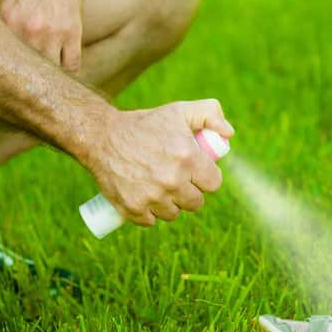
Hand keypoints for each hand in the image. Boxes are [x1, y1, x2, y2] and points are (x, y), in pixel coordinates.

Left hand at [0, 0, 84, 71]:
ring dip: (47, 75)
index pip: (1, 60)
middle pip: (25, 71)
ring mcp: (53, 33)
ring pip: (50, 71)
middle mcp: (28, 30)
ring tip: (43, 77)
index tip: (3, 79)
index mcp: (6, 21)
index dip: (2, 72)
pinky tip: (62, 65)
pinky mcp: (73, 32)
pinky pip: (72, 65)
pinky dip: (67, 68)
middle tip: (24, 82)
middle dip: (24, 78)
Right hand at [86, 99, 234, 225]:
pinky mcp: (133, 209)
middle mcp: (172, 180)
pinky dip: (149, 213)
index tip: (197, 172)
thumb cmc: (145, 123)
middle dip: (190, 192)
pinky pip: (151, 221)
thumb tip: (229, 134)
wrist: (102, 136)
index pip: (213, 183)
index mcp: (188, 158)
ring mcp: (151, 197)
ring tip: (160, 187)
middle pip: (196, 202)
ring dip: (170, 204)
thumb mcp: (179, 110)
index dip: (207, 177)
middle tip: (178, 179)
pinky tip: (145, 197)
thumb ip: (210, 114)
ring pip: (174, 214)